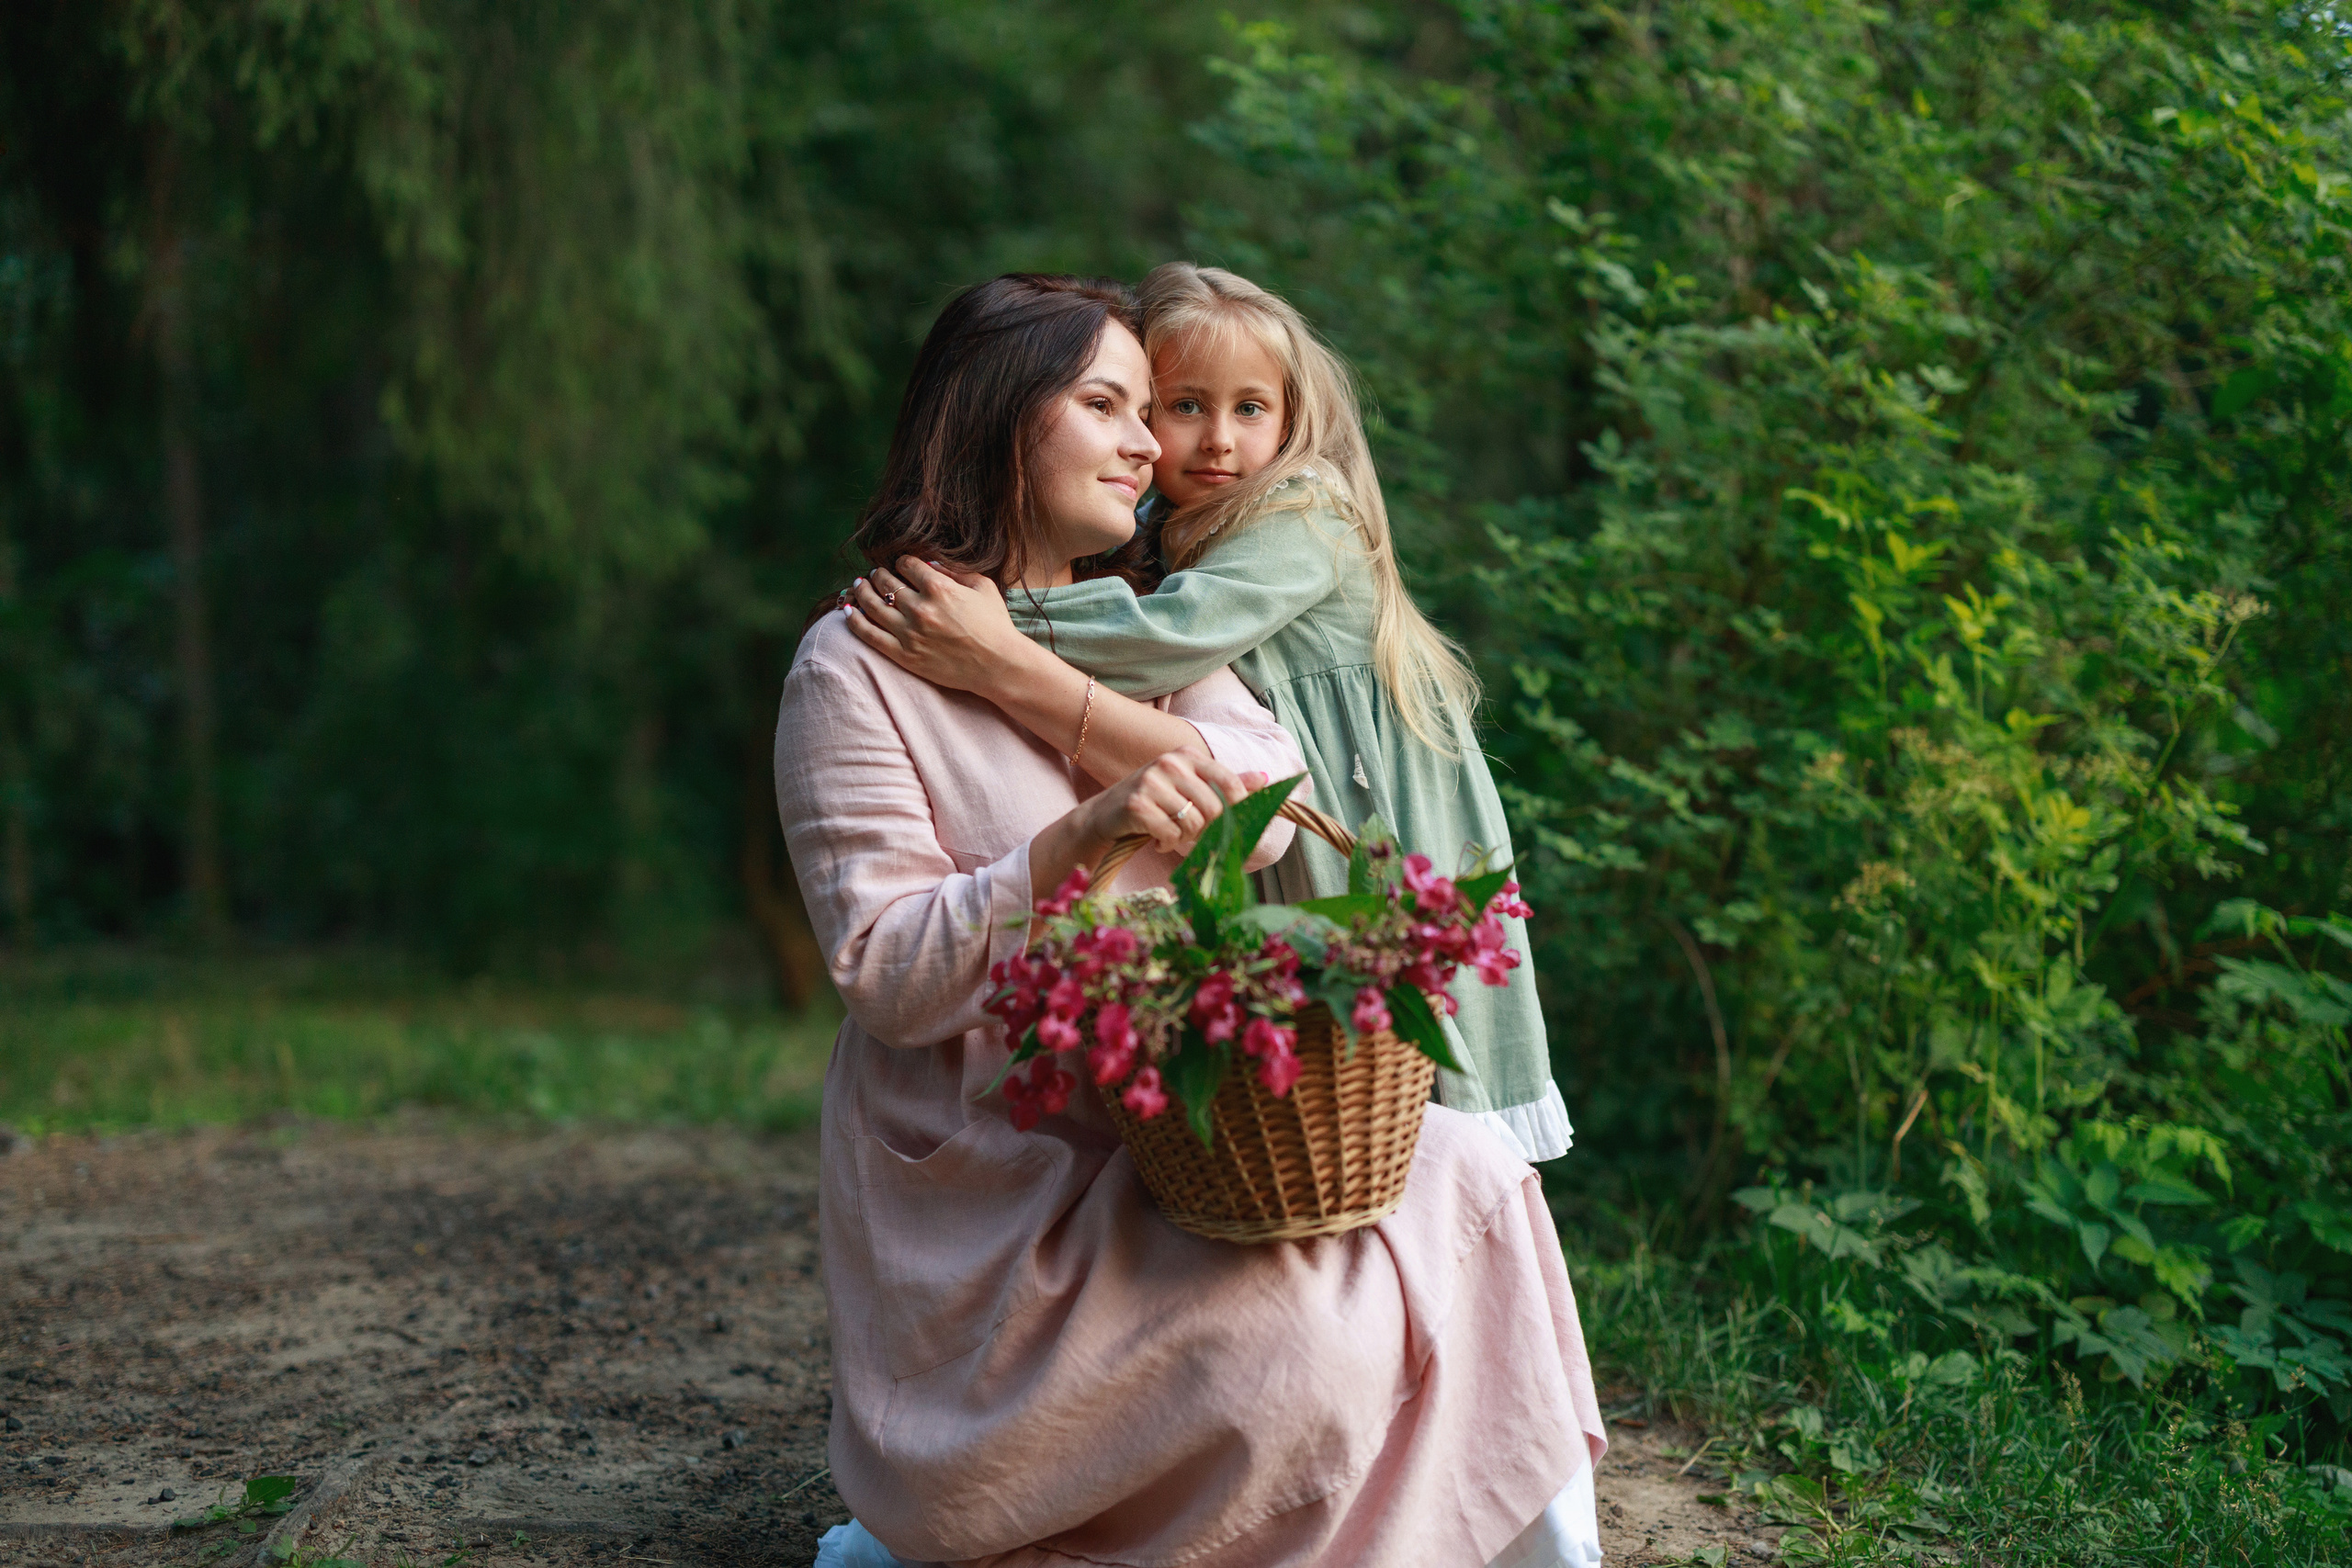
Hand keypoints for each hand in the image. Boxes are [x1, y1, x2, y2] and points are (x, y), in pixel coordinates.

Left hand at [844, 556, 1032, 694]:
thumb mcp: (982, 587)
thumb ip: (955, 572)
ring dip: (862, 591)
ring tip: (858, 586)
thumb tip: (929, 565)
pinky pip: (870, 635)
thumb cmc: (995, 625)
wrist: (998, 665)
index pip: (906, 565)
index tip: (900, 565)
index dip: (901, 562)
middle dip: (879, 574)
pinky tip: (846, 612)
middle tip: (875, 574)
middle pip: (886, 582)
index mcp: (939, 587)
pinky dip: (854, 621)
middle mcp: (920, 608)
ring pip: (873, 605)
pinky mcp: (904, 655)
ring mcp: (910, 633)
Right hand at [1084, 748, 1268, 857]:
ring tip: (1171, 833)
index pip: (1229, 781)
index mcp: (1187, 754)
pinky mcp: (1137, 804)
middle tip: (1191, 833)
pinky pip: (1170, 834)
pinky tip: (1156, 839)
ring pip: (1193, 823)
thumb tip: (1264, 779)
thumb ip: (1225, 783)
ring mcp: (1151, 782)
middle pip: (1214, 808)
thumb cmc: (1154, 801)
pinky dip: (1166, 843)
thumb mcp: (1189, 785)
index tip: (1228, 823)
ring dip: (1185, 838)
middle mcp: (1170, 762)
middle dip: (1207, 829)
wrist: (1105, 814)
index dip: (1237, 807)